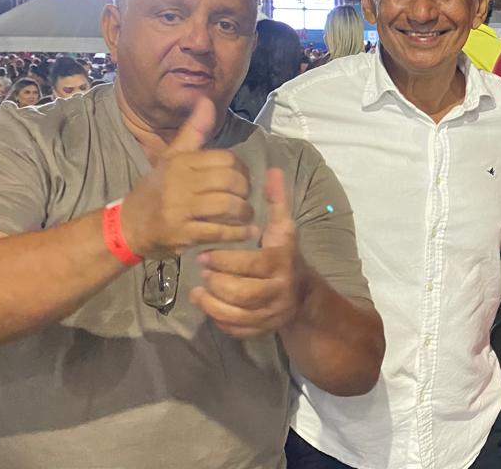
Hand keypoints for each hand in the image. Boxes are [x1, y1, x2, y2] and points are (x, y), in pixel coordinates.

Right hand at [120, 98, 255, 259]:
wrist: (127, 226)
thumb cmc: (156, 189)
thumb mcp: (171, 157)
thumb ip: (193, 131)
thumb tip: (207, 100)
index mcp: (180, 162)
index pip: (225, 158)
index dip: (242, 168)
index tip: (243, 178)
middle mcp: (179, 183)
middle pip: (229, 181)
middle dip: (245, 190)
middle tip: (246, 197)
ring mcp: (179, 209)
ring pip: (227, 206)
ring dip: (244, 213)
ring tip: (247, 216)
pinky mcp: (181, 234)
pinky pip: (218, 232)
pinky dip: (238, 233)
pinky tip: (246, 232)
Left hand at [191, 168, 310, 338]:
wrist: (303, 294)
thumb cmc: (284, 254)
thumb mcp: (283, 227)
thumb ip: (276, 200)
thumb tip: (273, 170)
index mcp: (280, 263)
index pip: (250, 264)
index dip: (224, 261)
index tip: (204, 254)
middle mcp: (278, 290)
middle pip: (241, 293)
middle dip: (216, 283)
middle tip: (202, 272)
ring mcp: (271, 313)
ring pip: (236, 315)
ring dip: (211, 304)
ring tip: (198, 291)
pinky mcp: (262, 329)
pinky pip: (237, 330)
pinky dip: (219, 320)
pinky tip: (208, 306)